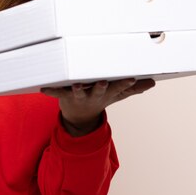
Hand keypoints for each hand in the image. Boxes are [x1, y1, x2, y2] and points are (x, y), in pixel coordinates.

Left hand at [41, 78, 155, 135]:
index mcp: (106, 93)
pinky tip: (43, 88)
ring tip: (76, 85)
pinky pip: (56, 93)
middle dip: (101, 86)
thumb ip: (132, 88)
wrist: (79, 117)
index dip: (124, 83)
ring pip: (79, 92)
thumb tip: (152, 82)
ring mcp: (78, 96)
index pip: (118, 88)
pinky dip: (50, 91)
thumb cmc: (99, 98)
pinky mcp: (64, 95)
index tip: (131, 77)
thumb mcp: (117, 94)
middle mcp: (93, 95)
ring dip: (78, 89)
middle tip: (103, 81)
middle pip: (99, 91)